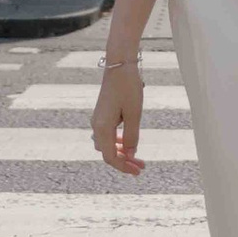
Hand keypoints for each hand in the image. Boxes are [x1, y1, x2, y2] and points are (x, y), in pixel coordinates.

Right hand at [92, 51, 145, 175]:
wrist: (119, 65)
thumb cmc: (128, 88)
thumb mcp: (134, 114)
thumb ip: (131, 136)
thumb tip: (130, 154)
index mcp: (102, 128)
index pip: (110, 157)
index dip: (124, 166)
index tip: (138, 171)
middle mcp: (97, 126)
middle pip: (108, 153)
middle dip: (124, 162)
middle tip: (141, 167)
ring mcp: (98, 120)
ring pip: (107, 145)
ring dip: (121, 153)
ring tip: (137, 158)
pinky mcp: (102, 114)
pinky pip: (107, 135)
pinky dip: (117, 143)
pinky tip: (127, 143)